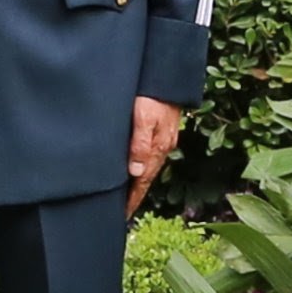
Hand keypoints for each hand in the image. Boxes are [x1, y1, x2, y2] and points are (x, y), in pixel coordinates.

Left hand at [127, 95, 184, 215]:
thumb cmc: (152, 95)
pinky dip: (143, 166)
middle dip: (135, 195)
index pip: (142, 181)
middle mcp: (162, 147)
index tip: (122, 215)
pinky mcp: (163, 132)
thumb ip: (139, 144)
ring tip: (127, 194)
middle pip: (147, 177)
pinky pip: (151, 156)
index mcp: (157, 148)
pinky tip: (137, 167)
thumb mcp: (143, 118)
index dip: (132, 199)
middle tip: (123, 211)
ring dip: (138, 182)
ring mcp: (164, 140)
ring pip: (149, 167)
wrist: (169, 77)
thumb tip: (135, 172)